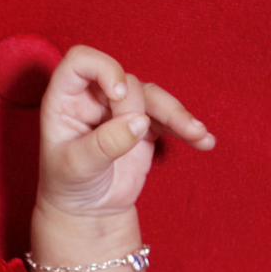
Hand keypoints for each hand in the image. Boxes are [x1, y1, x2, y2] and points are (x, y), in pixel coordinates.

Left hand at [38, 45, 214, 218]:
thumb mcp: (78, 167)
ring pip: (152, 96)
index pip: (81, 62)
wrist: (87, 209)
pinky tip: (204, 141)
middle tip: (135, 137)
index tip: (119, 93)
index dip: (104, 68)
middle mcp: (94, 98)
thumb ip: (105, 144)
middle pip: (126, 81)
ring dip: (177, 114)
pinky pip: (170, 118)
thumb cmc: (69, 184)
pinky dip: (187, 128)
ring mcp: (121, 110)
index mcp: (66, 100)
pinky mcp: (144, 124)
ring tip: (197, 134)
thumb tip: (138, 122)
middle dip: (136, 107)